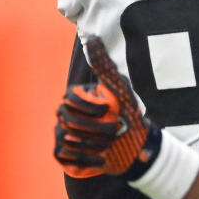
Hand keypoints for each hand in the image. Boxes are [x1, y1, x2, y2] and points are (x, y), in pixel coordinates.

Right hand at [54, 37, 160, 176]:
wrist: (135, 147)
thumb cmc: (128, 115)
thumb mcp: (119, 89)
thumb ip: (104, 65)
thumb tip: (92, 38)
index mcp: (76, 98)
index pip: (70, 99)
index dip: (88, 106)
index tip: (107, 110)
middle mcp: (65, 115)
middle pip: (67, 120)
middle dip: (93, 128)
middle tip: (114, 133)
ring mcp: (63, 134)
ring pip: (66, 138)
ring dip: (91, 145)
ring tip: (109, 146)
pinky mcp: (66, 154)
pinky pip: (64, 156)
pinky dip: (84, 160)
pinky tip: (101, 159)